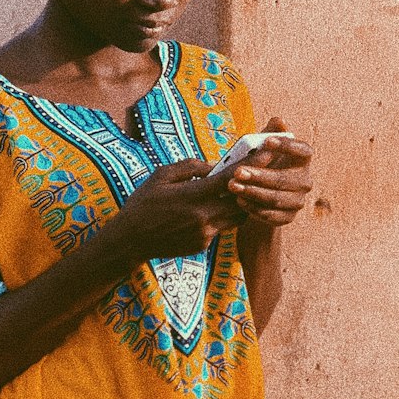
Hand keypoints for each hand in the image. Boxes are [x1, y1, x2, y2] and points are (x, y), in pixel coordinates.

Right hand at [107, 158, 244, 264]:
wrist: (130, 240)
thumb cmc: (143, 204)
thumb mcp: (160, 176)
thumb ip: (189, 167)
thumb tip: (213, 165)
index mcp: (193, 194)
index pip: (232, 178)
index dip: (253, 165)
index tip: (268, 154)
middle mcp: (203, 216)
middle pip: (243, 200)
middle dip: (251, 188)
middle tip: (256, 176)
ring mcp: (205, 233)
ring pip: (236, 218)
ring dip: (237, 205)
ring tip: (231, 195)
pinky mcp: (202, 245)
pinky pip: (220, 228)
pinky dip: (219, 218)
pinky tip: (204, 213)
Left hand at [227, 116, 312, 227]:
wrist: (261, 195)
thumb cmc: (262, 165)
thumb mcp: (263, 149)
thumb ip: (269, 134)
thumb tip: (278, 120)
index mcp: (303, 159)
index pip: (303, 150)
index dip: (288, 146)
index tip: (268, 141)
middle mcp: (305, 180)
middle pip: (284, 179)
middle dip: (259, 176)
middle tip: (237, 172)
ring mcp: (298, 200)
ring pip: (276, 198)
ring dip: (253, 192)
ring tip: (233, 186)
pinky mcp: (288, 217)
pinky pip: (272, 214)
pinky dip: (254, 208)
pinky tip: (239, 200)